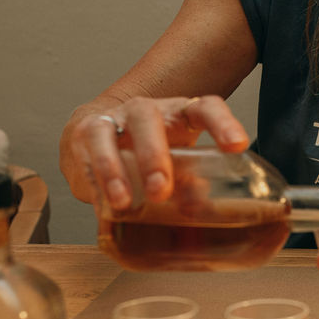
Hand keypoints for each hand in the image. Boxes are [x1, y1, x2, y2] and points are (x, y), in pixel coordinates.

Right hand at [65, 95, 248, 208]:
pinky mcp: (82, 134)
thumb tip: (199, 210)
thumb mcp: (177, 161)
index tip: (237, 146)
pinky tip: (101, 204)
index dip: (223, 124)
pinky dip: (92, 183)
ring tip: (123, 203)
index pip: (205, 108)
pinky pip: (82, 156)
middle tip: (161, 190)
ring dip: (112, 170)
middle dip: (153, 155)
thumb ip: (190, 184)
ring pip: (105, 134)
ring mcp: (110, 119)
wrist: (101, 128)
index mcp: (178, 113)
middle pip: (147, 118)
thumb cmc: (149, 146)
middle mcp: (143, 110)